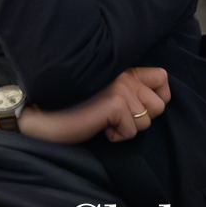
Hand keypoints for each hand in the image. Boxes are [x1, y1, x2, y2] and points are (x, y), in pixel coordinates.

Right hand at [18, 68, 171, 143]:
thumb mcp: (105, 94)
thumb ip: (129, 91)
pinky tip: (98, 127)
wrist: (43, 115)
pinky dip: (116, 136)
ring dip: (126, 129)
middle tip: (114, 118)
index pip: (162, 77)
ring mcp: (120, 88)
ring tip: (103, 122)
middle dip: (139, 119)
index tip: (137, 107)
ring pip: (146, 122)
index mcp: (123, 70)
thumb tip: (156, 103)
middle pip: (158, 105)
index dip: (158, 97)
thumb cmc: (72, 108)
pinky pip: (131, 132)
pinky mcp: (115, 103)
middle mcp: (124, 75)